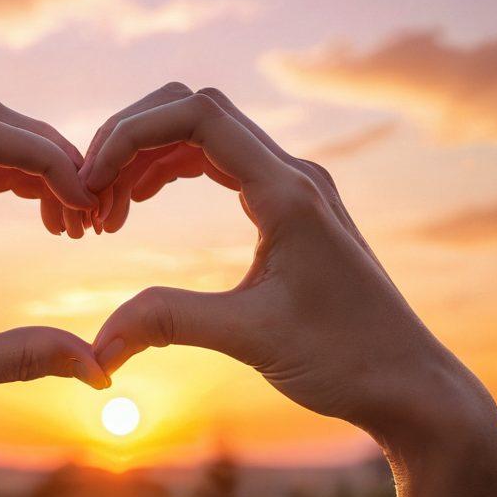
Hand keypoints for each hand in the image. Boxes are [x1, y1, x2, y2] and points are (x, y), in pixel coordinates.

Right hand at [84, 84, 496, 496]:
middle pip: (195, 112)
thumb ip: (170, 324)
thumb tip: (98, 343)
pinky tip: (141, 205)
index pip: (197, 116)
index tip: (89, 181)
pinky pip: (222, 165)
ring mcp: (295, 190)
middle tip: (88, 195)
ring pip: (206, 136)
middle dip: (130, 140)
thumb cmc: (345, 360)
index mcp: (287, 192)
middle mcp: (294, 176)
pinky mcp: (291, 213)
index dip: (129, 134)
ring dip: (148, 159)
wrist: (408, 385)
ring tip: (106, 211)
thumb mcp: (251, 340)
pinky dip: (173, 173)